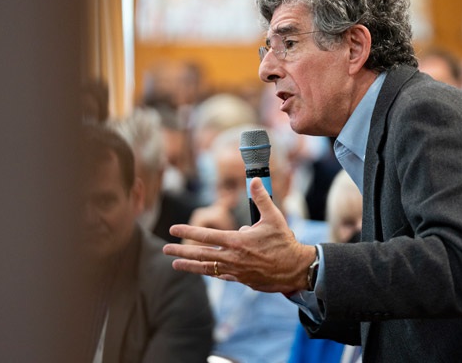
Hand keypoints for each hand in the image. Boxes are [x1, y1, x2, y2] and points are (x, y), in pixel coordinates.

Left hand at [163, 177, 315, 292]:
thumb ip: (261, 198)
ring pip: (207, 268)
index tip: (173, 229)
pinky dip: (209, 272)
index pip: (206, 235)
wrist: (295, 269)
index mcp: (237, 241)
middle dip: (181, 250)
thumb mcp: (274, 217)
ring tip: (175, 264)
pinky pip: (220, 275)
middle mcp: (233, 258)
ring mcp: (236, 271)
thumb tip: (255, 180)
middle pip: (201, 254)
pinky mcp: (241, 280)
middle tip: (166, 248)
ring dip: (189, 265)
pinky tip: (201, 271)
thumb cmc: (284, 242)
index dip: (188, 231)